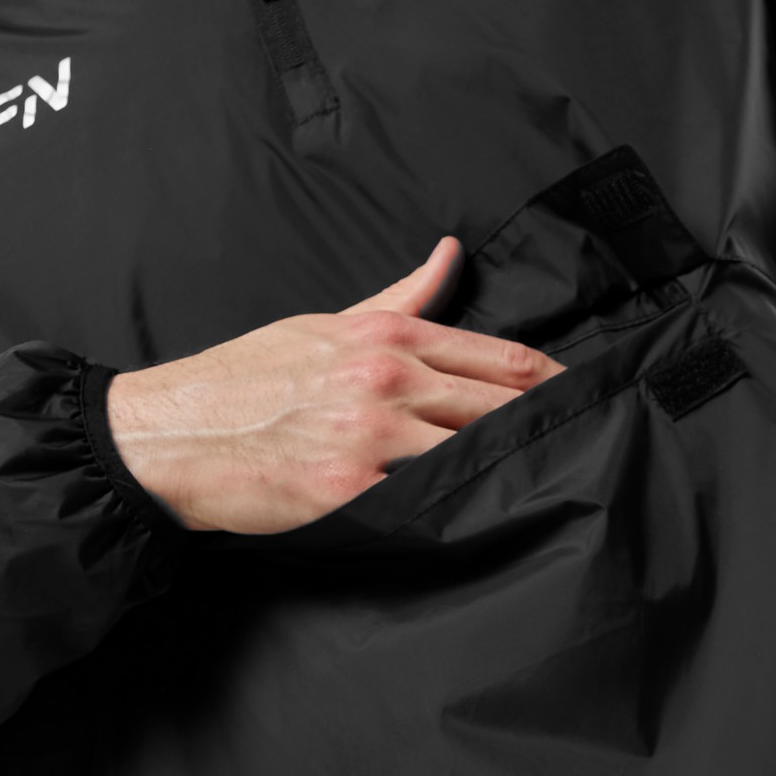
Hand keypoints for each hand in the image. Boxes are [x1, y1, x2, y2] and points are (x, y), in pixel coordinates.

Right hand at [104, 236, 566, 533]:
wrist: (171, 434)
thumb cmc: (245, 380)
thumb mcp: (325, 322)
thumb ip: (401, 298)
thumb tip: (450, 253)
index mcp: (388, 336)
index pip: (506, 359)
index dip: (562, 384)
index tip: (597, 402)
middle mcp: (388, 379)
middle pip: (506, 407)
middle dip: (556, 429)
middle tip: (603, 448)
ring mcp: (371, 435)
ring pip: (476, 454)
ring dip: (518, 474)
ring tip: (563, 491)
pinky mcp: (348, 489)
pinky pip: (426, 502)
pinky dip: (462, 511)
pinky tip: (496, 522)